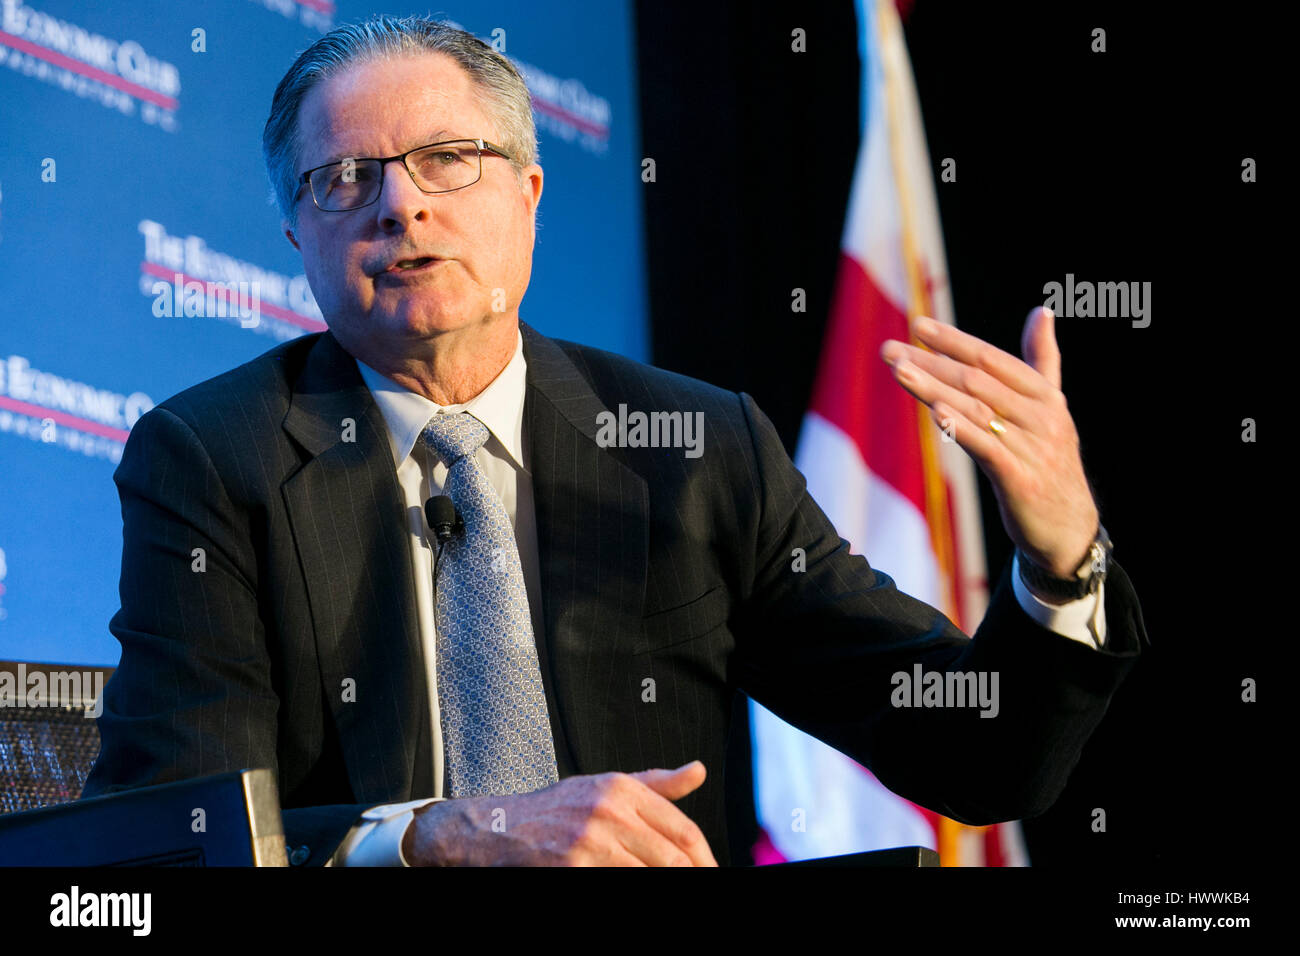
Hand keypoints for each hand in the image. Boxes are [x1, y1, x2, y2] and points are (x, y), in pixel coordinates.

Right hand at [402, 761, 716, 865]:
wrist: (497, 829)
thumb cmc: (554, 810)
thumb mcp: (604, 786)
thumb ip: (656, 784)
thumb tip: (698, 771)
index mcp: (623, 788)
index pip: (683, 829)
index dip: (705, 858)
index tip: (712, 871)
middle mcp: (610, 810)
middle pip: (674, 857)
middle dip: (693, 876)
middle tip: (704, 887)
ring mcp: (591, 841)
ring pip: (651, 873)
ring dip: (666, 885)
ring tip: (677, 893)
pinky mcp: (573, 867)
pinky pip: (620, 884)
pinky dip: (635, 889)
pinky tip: (639, 888)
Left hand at [880, 307, 1098, 578]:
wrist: (1069, 529)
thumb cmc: (1049, 463)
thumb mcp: (1050, 409)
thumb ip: (1042, 361)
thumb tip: (1041, 310)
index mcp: (1046, 395)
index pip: (992, 358)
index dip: (954, 340)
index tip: (918, 325)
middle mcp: (1041, 417)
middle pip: (977, 381)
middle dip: (930, 362)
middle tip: (890, 350)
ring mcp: (1033, 448)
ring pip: (975, 410)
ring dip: (933, 388)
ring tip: (899, 371)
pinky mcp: (1020, 480)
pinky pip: (986, 448)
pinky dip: (961, 428)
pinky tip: (935, 412)